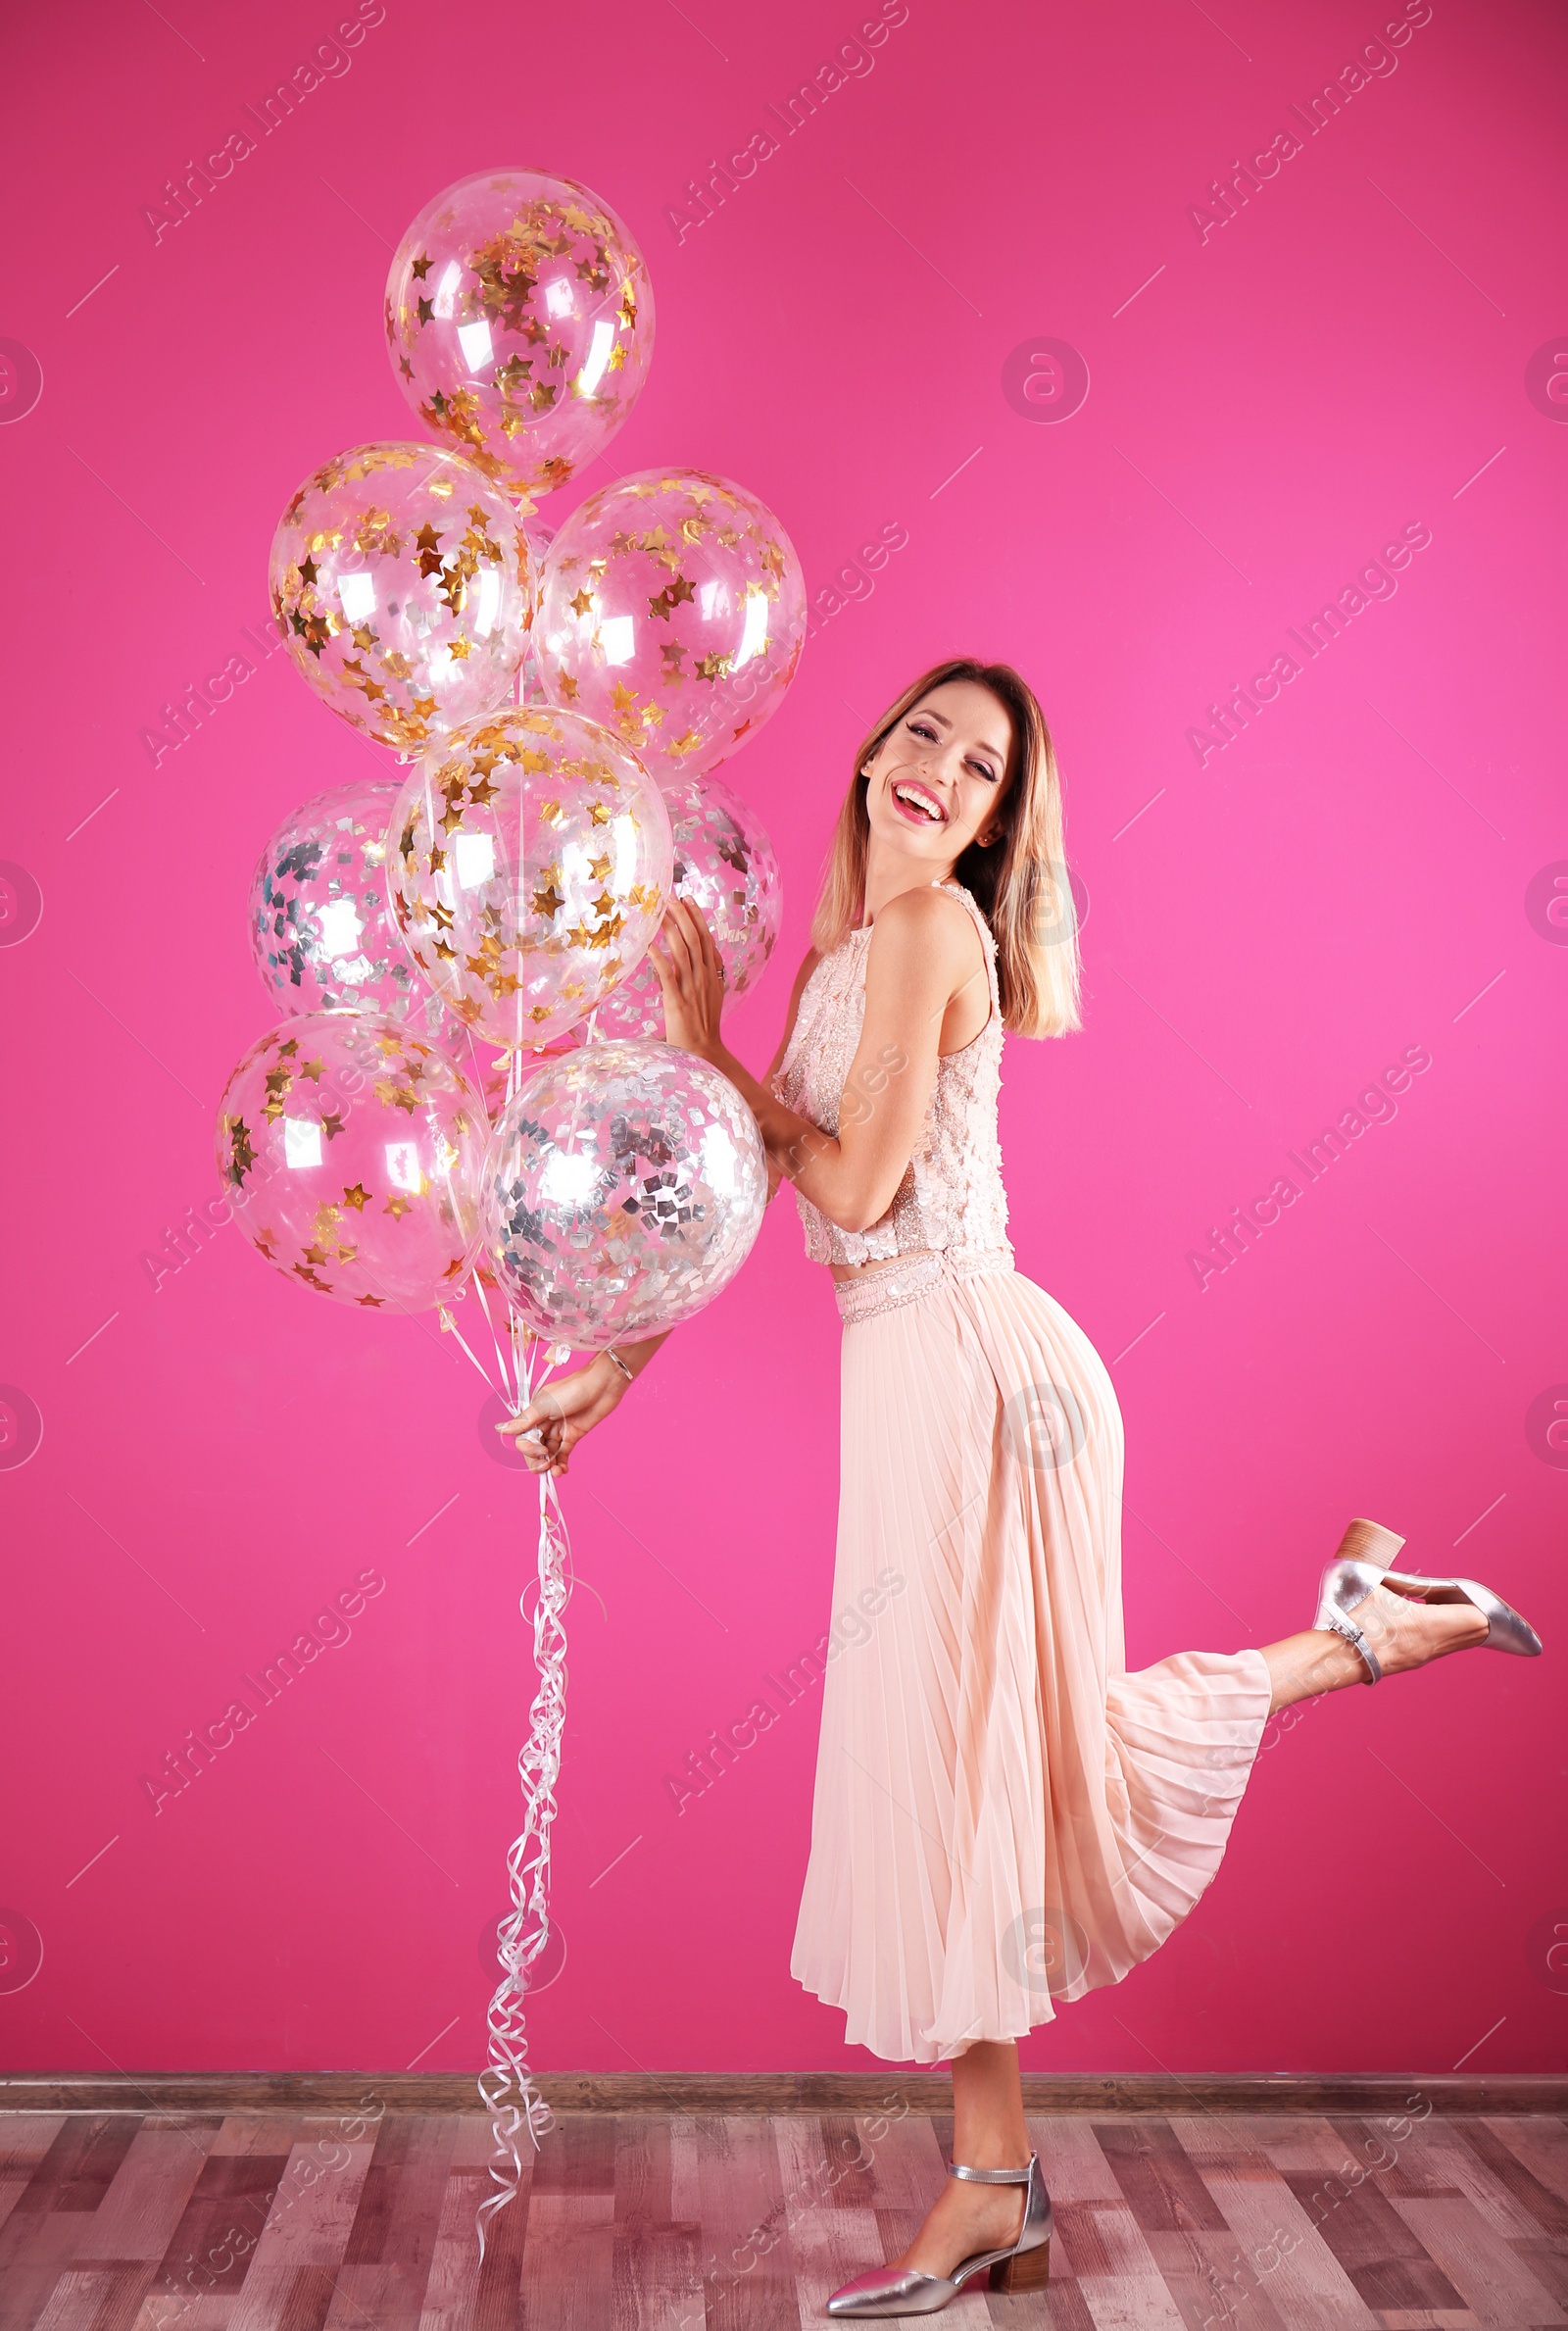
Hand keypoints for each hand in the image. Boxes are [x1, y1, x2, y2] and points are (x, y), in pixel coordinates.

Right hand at [494, 1356, 626, 1476]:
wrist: (601, 1385)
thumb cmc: (572, 1389)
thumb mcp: (544, 1405)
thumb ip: (523, 1421)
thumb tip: (499, 1429)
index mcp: (533, 1415)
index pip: (523, 1439)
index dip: (528, 1449)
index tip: (541, 1451)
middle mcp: (544, 1423)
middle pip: (533, 1449)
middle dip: (537, 1461)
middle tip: (546, 1465)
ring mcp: (558, 1430)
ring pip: (548, 1454)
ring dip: (550, 1466)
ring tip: (556, 1473)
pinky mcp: (573, 1435)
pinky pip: (563, 1454)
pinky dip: (561, 1465)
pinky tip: (562, 1471)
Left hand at [649, 897, 725, 1058]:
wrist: (704, 1051)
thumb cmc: (703, 1025)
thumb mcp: (711, 995)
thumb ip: (705, 974)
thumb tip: (698, 956)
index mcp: (712, 975)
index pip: (706, 939)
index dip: (697, 917)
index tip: (688, 898)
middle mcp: (704, 978)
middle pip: (695, 940)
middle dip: (683, 916)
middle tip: (671, 897)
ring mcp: (692, 989)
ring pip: (683, 952)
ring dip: (671, 930)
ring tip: (661, 912)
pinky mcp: (677, 1002)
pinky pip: (668, 975)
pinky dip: (659, 959)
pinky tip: (649, 945)